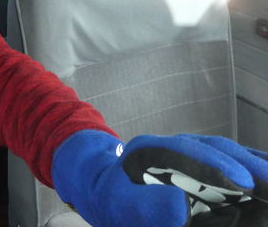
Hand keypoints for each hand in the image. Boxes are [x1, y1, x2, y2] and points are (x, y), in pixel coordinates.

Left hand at [51, 130, 267, 226]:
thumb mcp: (120, 205)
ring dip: (253, 165)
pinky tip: (266, 174)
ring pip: (225, 152)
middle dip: (246, 163)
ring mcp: (188, 154)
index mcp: (150, 151)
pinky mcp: (199, 166)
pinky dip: (249, 166)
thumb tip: (182, 206)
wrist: (102, 188)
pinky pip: (228, 162)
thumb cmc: (111, 199)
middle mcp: (173, 147)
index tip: (244, 183)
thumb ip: (147, 206)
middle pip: (214, 147)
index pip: (187, 152)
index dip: (217, 165)